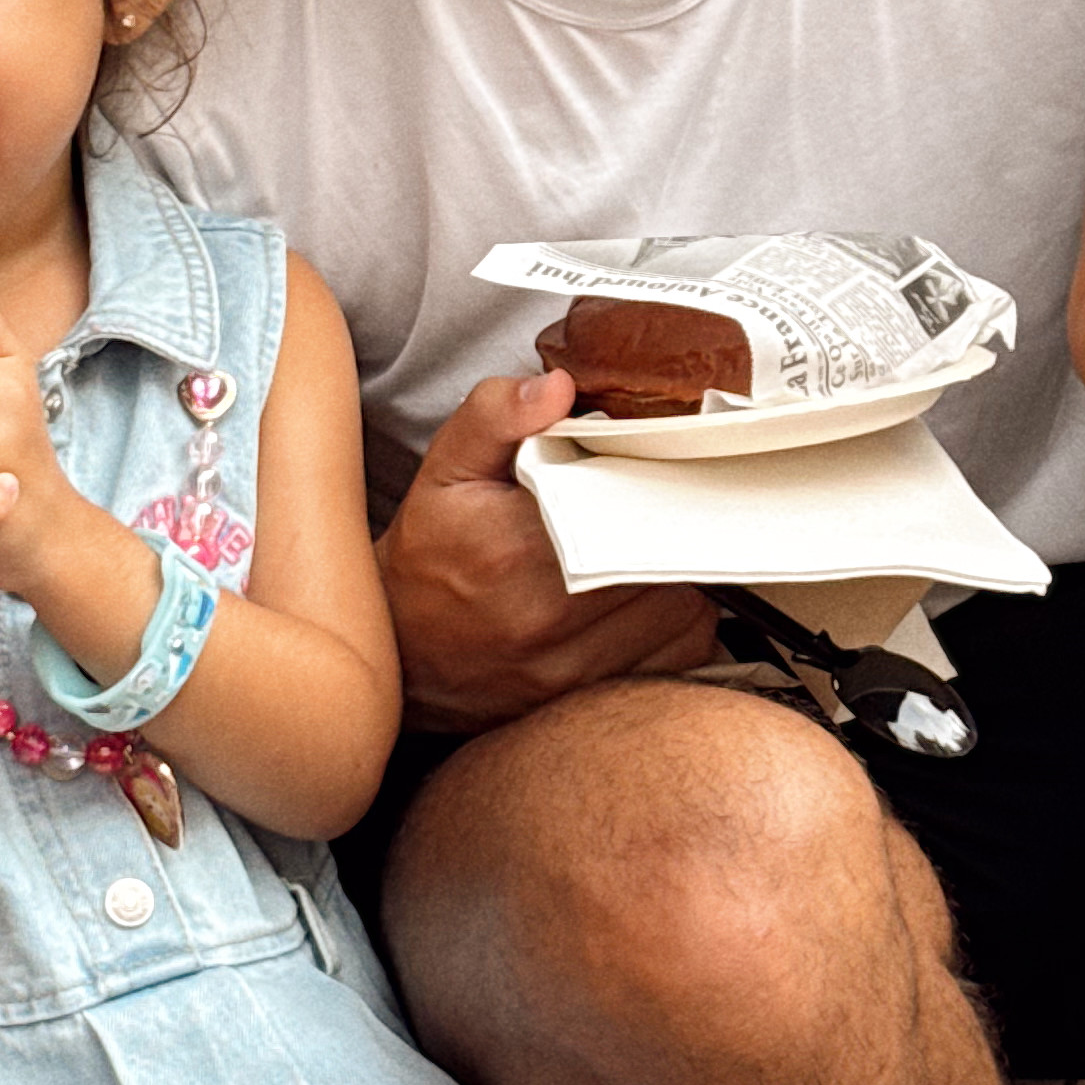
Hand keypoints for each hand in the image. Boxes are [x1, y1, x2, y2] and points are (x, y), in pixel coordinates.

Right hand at [377, 373, 717, 731]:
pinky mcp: (589, 698)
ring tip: (649, 552)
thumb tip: (557, 386)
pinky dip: (680, 626)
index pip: (629, 508)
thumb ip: (495, 415)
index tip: (658, 469)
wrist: (402, 656)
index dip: (659, 484)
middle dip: (675, 526)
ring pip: (682, 609)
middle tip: (659, 507)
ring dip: (681, 577)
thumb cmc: (431, 554)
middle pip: (665, 559)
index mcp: (513, 547)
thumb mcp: (446, 469)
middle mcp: (545, 618)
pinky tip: (651, 600)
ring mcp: (570, 668)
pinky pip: (678, 656)